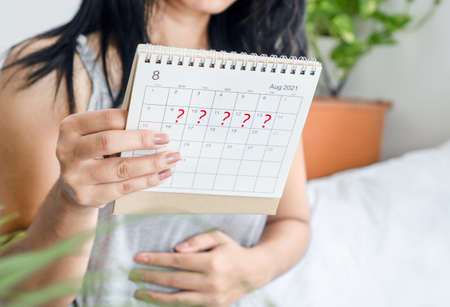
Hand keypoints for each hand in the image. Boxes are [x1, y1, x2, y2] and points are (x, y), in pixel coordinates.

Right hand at [55, 109, 179, 207]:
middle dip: (141, 140)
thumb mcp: (96, 135)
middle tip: (166, 140)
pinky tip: (162, 174)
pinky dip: (147, 180)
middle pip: (109, 142)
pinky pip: (124, 188)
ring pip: (120, 168)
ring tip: (171, 158)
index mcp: (71, 127)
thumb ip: (118, 128)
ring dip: (151, 163)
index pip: (105, 119)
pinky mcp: (88, 196)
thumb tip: (154, 127)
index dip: (132, 120)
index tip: (154, 123)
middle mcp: (68, 151)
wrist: (73, 187)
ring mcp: (76, 176)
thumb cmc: (94, 153)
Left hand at [130, 231, 270, 306]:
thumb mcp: (218, 237)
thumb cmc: (232, 251)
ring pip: (177, 299)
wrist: (253, 272)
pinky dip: (169, 304)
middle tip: (132, 274)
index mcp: (211, 262)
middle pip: (173, 280)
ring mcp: (212, 298)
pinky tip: (156, 299)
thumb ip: (197, 241)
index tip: (138, 257)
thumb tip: (176, 249)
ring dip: (154, 296)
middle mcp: (211, 282)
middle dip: (150, 277)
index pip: (177, 261)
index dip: (155, 259)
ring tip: (138, 291)